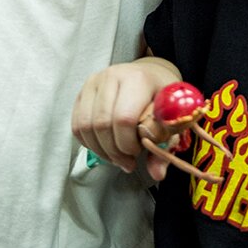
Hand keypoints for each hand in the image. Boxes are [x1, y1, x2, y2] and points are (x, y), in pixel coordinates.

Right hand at [72, 59, 179, 179]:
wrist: (150, 74)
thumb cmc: (161, 97)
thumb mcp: (171, 118)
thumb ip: (165, 145)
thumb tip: (157, 173)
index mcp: (137, 79)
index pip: (123, 119)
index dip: (128, 144)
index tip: (139, 151)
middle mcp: (112, 76)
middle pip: (102, 124)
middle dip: (114, 151)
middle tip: (128, 161)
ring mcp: (94, 82)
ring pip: (85, 126)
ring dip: (100, 150)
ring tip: (117, 156)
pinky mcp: (82, 92)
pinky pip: (76, 125)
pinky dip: (89, 143)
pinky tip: (105, 147)